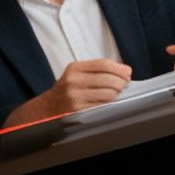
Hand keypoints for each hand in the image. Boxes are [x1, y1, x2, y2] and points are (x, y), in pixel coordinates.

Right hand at [4, 58, 133, 126]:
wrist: (47, 109)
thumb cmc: (67, 90)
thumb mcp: (77, 74)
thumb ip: (98, 70)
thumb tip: (125, 71)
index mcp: (74, 68)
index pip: (104, 64)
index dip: (120, 69)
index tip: (127, 73)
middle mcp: (73, 81)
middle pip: (109, 79)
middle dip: (121, 82)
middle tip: (124, 85)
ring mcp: (75, 97)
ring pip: (109, 94)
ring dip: (117, 94)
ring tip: (116, 94)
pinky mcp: (79, 111)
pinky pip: (103, 106)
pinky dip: (110, 103)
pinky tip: (108, 102)